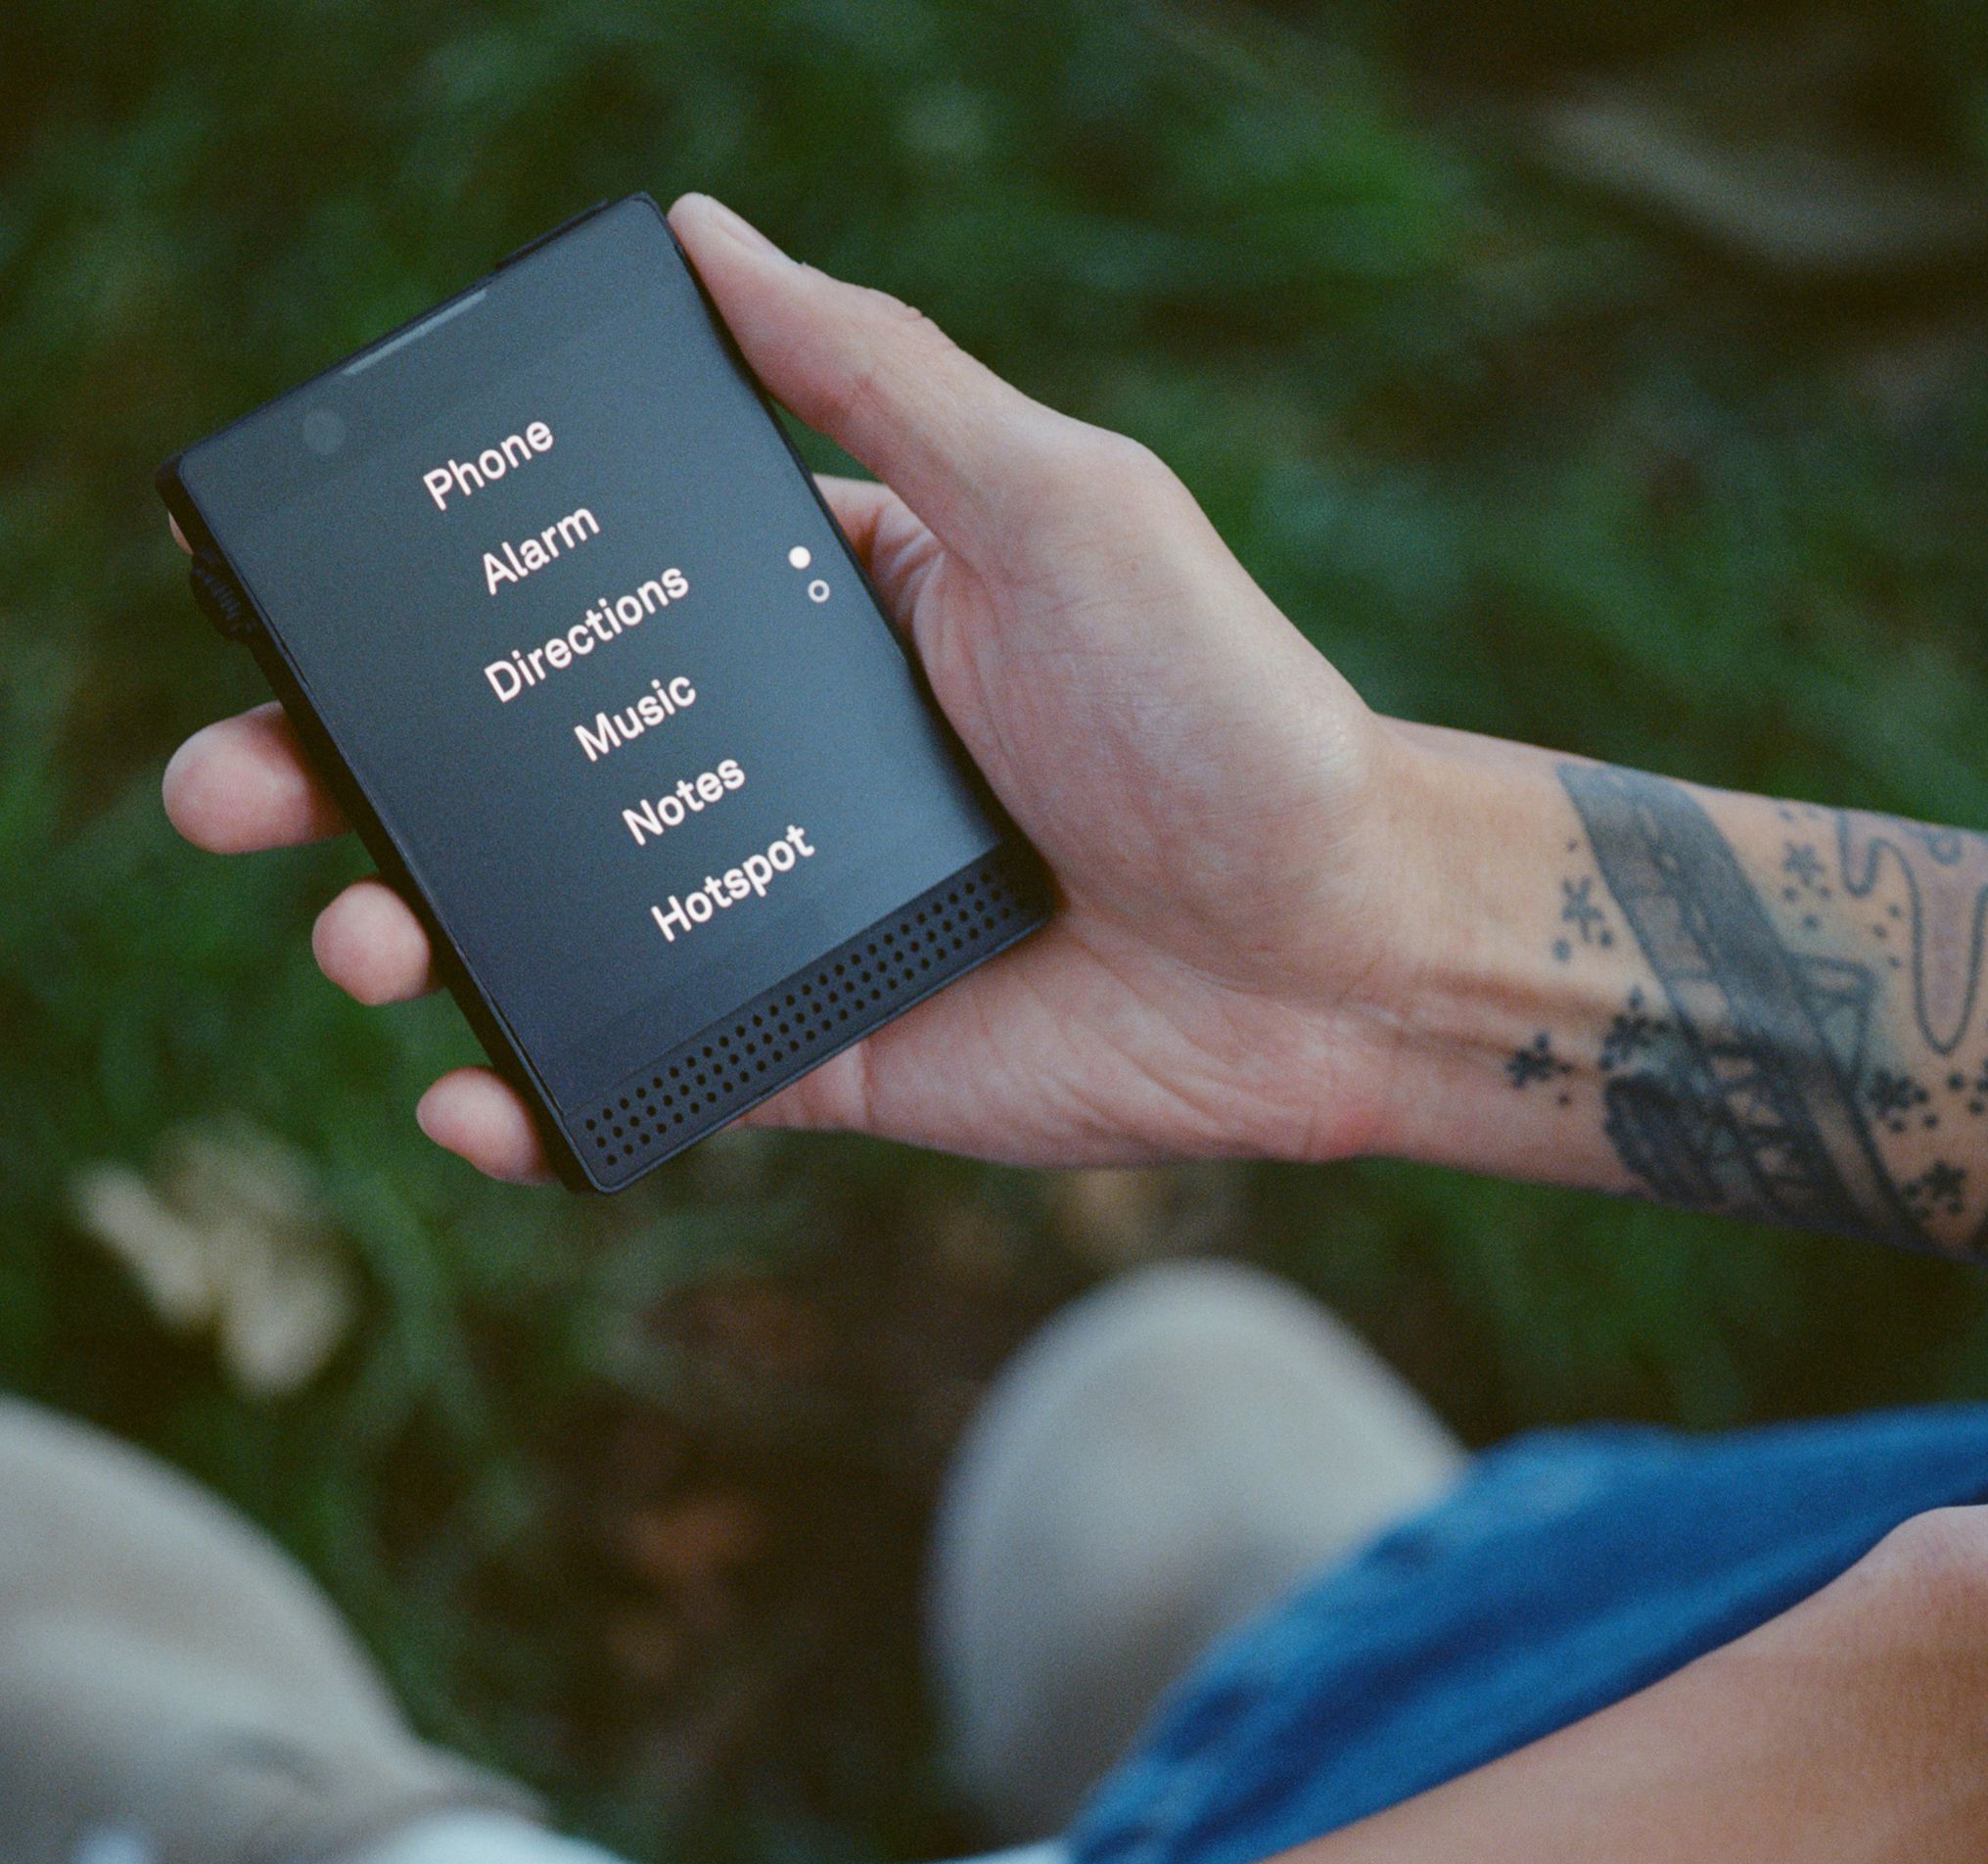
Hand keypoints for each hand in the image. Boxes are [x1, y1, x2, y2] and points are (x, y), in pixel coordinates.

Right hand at [161, 193, 1433, 1181]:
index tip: (309, 624)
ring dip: (434, 938)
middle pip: (536, 776)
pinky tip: (476, 1099)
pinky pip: (669, 1080)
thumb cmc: (1220, 707)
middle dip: (367, 786)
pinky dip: (560, 1102)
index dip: (439, 620)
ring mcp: (801, 921)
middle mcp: (791, 773)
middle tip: (243, 794)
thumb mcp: (1052, 499)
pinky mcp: (835, 1053)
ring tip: (364, 942)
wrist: (1337, 940)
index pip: (589, 611)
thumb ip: (871, 378)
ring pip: (573, 932)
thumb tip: (697, 230)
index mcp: (819, 623)